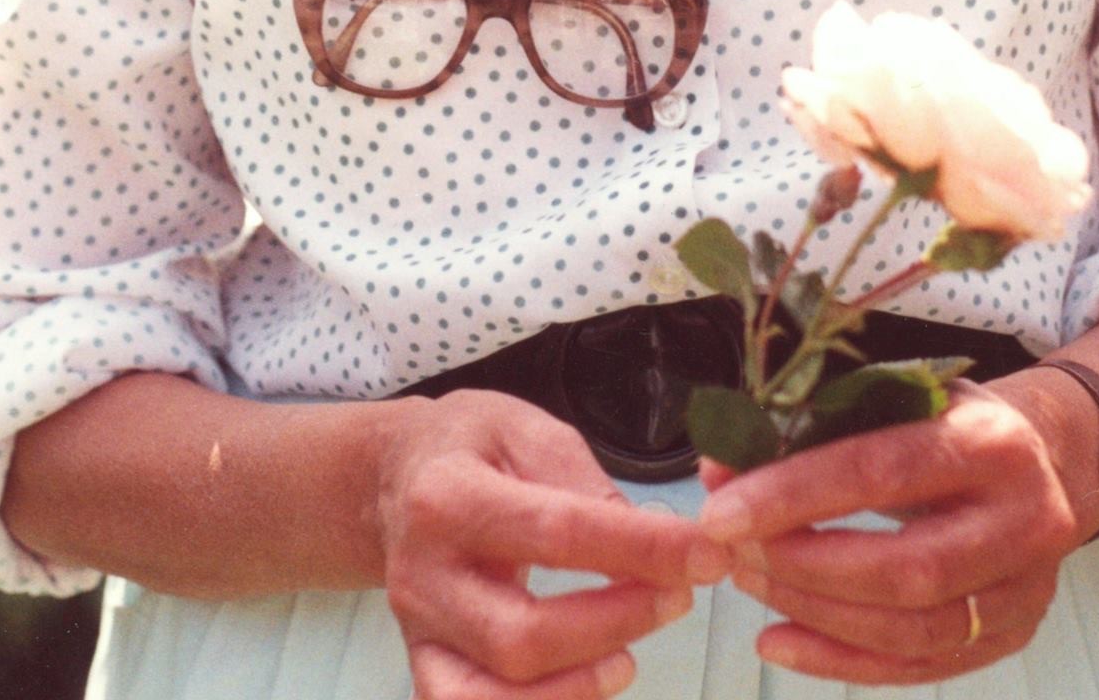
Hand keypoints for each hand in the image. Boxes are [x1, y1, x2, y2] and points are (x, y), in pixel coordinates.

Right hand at [375, 388, 730, 698]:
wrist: (393, 477)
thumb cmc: (469, 444)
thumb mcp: (523, 426)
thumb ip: (580, 477)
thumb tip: (643, 537)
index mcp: (447, 495)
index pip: (557, 532)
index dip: (641, 549)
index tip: (705, 555)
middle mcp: (423, 573)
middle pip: (521, 634)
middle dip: (615, 622)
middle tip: (678, 597)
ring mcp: (420, 629)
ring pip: (492, 693)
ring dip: (577, 686)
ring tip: (631, 655)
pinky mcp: (423, 664)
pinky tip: (590, 683)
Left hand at [696, 380, 1098, 687]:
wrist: (1047, 457)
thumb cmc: (949, 417)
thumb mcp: (897, 395)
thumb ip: (814, 425)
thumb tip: (718, 467)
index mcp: (991, 441)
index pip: (884, 471)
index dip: (797, 493)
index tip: (723, 508)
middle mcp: (1025, 519)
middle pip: (907, 568)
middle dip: (804, 565)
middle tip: (732, 551)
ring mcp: (1026, 588)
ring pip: (914, 628)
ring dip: (817, 614)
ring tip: (749, 583)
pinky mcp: (1012, 634)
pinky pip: (920, 667)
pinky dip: (842, 661)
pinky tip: (780, 641)